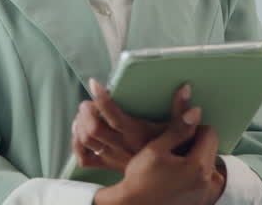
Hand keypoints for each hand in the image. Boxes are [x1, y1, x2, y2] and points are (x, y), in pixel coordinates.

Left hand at [73, 79, 193, 173]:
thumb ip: (180, 109)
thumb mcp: (177, 128)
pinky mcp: (107, 164)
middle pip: (93, 128)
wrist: (169, 178)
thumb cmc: (174, 149)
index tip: (95, 84)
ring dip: (80, 123)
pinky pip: (84, 158)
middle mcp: (122, 146)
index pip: (114, 117)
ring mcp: (112, 156)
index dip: (101, 100)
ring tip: (83, 112)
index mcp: (137, 134)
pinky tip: (79, 131)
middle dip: (86, 111)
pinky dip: (77, 144)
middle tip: (88, 101)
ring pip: (86, 140)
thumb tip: (184, 87)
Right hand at [98, 108, 226, 204]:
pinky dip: (197, 177)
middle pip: (211, 150)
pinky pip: (207, 182)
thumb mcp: (156, 149)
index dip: (193, 129)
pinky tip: (178, 178)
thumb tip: (196, 110)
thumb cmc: (141, 178)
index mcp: (198, 166)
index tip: (176, 134)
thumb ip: (178, 129)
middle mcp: (208, 183)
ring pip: (210, 166)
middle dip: (196, 145)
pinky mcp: (202, 203)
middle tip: (173, 150)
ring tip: (176, 165)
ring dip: (198, 161)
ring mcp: (207, 196)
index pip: (209, 134)